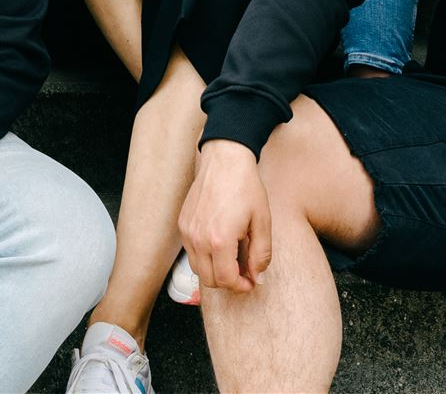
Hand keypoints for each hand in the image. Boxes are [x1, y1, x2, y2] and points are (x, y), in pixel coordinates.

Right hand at [179, 139, 273, 292]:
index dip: (242, 286)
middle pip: (209, 280)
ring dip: (215, 271)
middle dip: (228, 282)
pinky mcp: (182, 224)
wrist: (225, 160)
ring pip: (197, 269)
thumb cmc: (246, 187)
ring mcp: (187, 232)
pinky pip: (191, 252)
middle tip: (244, 273)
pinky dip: (204, 256)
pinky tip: (220, 244)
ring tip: (233, 258)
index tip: (252, 280)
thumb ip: (261, 254)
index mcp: (220, 240)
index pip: (226, 280)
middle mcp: (199, 239)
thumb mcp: (262, 221)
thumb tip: (258, 277)